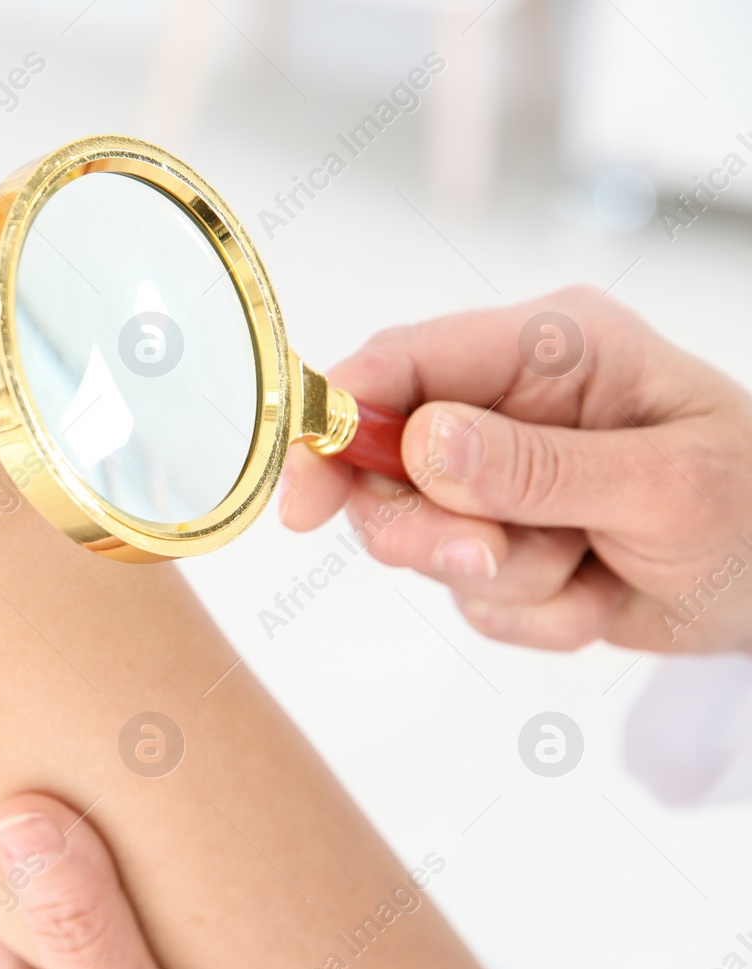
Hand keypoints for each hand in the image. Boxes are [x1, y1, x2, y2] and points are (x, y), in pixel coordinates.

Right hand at [280, 286, 751, 653]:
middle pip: (387, 466)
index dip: (337, 421)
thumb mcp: (666, 485)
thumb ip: (538, 466)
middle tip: (495, 555)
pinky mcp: (504, 542)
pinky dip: (535, 615)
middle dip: (432, 529)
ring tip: (590, 569)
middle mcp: (509, 405)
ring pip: (423, 542)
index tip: (306, 497)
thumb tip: (422, 444)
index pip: (404, 362)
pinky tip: (600, 593)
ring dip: (507, 578)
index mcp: (549, 350)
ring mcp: (501, 479)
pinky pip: (469, 597)